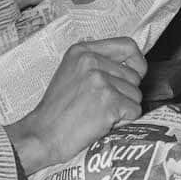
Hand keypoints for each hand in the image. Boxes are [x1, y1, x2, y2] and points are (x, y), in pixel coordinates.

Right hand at [5, 37, 145, 174]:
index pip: (127, 45)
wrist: (43, 134)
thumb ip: (97, 64)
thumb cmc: (57, 110)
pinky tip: (102, 123)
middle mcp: (91, 61)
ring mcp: (100, 80)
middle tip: (101, 104)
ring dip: (123, 109)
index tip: (136, 75)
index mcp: (82, 51)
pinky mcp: (109, 100)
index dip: (137, 62)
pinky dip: (123, 121)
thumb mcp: (71, 73)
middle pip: (135, 75)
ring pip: (136, 95)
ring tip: (98, 114)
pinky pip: (134, 111)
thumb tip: (133, 65)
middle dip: (125, 93)